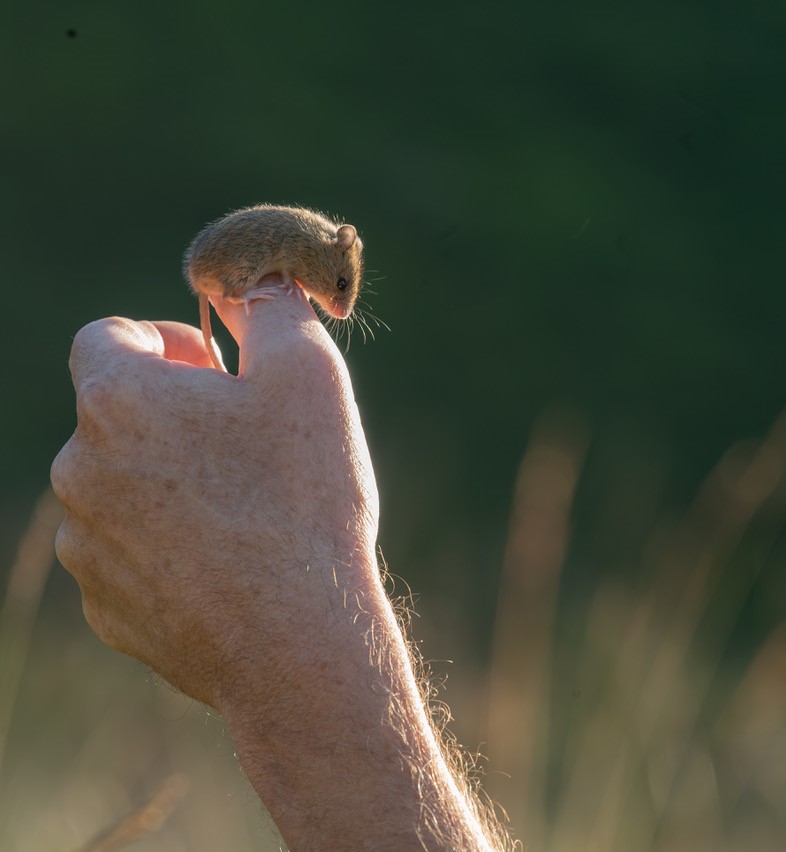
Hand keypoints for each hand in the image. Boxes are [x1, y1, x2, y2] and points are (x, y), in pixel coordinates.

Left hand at [51, 280, 380, 711]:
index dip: (166, 340)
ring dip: (170, 483)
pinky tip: (235, 566)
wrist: (298, 642)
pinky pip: (131, 555)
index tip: (219, 371)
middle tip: (252, 442)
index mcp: (117, 398)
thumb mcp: (311, 374)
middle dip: (176, 415)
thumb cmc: (304, 499)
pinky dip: (171, 548)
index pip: (106, 336)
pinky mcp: (105, 607)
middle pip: (116, 415)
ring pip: (122, 488)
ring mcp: (85, 545)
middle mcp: (78, 467)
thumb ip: (274, 307)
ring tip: (250, 512)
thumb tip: (256, 279)